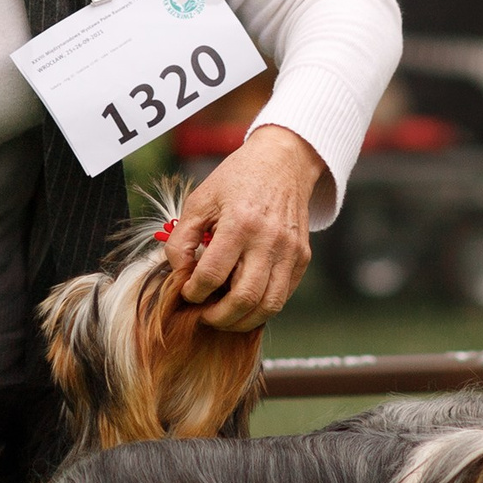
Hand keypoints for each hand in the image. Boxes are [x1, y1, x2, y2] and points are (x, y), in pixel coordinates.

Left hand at [167, 125, 324, 330]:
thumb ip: (181, 239)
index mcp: (239, 223)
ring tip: (224, 317)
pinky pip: (283, 296)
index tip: (187, 293)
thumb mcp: (200, 200)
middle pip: (244, 299)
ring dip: (243, 321)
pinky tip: (245, 304)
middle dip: (219, 317)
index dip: (194, 292)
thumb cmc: (237, 179)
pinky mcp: (302, 258)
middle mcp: (269, 240)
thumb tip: (179, 273)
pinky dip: (262, 308)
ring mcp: (290, 251)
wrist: (283, 162)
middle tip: (204, 316)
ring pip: (269, 306)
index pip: (212, 275)